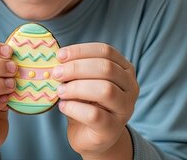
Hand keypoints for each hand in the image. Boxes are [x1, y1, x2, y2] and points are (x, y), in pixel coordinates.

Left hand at [53, 43, 138, 159]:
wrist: (90, 136)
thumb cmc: (85, 102)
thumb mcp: (81, 80)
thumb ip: (75, 68)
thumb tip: (57, 58)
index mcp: (124, 69)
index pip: (105, 51)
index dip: (81, 51)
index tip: (59, 55)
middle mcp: (131, 87)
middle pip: (106, 68)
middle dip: (76, 68)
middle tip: (56, 74)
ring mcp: (125, 109)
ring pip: (105, 90)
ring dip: (77, 88)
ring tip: (60, 91)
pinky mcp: (113, 129)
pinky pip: (94, 115)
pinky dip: (74, 108)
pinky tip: (63, 106)